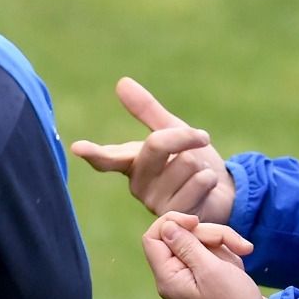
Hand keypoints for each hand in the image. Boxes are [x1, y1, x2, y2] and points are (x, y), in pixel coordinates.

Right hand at [69, 77, 235, 223]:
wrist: (221, 193)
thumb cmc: (190, 160)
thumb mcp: (171, 130)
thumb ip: (146, 110)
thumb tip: (121, 82)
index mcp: (130, 161)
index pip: (107, 158)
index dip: (93, 152)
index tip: (78, 147)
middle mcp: (138, 184)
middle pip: (157, 144)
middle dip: (184, 136)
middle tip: (202, 138)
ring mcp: (155, 203)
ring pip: (186, 161)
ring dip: (201, 164)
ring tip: (198, 176)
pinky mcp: (177, 215)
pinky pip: (199, 181)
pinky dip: (209, 179)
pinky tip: (205, 191)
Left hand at [141, 212, 264, 298]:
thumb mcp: (211, 270)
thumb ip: (186, 245)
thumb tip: (166, 226)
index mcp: (168, 278)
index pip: (153, 238)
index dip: (171, 222)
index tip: (195, 221)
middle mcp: (174, 276)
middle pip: (181, 235)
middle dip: (209, 234)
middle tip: (234, 244)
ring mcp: (190, 275)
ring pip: (199, 240)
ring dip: (222, 245)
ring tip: (238, 259)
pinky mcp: (204, 274)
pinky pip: (211, 251)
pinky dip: (226, 253)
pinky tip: (238, 264)